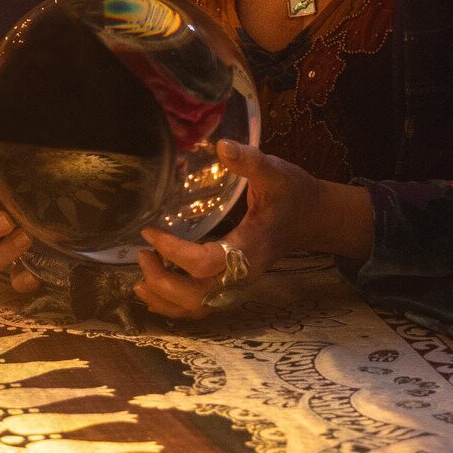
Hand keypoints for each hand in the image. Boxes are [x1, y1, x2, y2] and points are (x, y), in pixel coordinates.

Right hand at [0, 99, 38, 294]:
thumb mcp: (22, 144)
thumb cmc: (41, 166)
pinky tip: (33, 275)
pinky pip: (17, 282)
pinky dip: (22, 281)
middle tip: (7, 218)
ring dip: (3, 252)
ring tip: (27, 237)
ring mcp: (10, 248)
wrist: (82, 188)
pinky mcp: (32, 266)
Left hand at [133, 138, 335, 319]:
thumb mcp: (275, 173)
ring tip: (139, 279)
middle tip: (142, 255)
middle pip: (197, 297)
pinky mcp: (231, 284)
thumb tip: (221, 145)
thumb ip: (250, 161)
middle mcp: (242, 275)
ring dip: (165, 299)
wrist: (312, 217)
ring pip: (197, 308)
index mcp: (249, 249)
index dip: (174, 252)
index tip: (150, 231)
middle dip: (162, 283)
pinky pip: (200, 305)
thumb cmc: (292, 194)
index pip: (205, 263)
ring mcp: (236, 284)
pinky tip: (153, 288)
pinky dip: (173, 303)